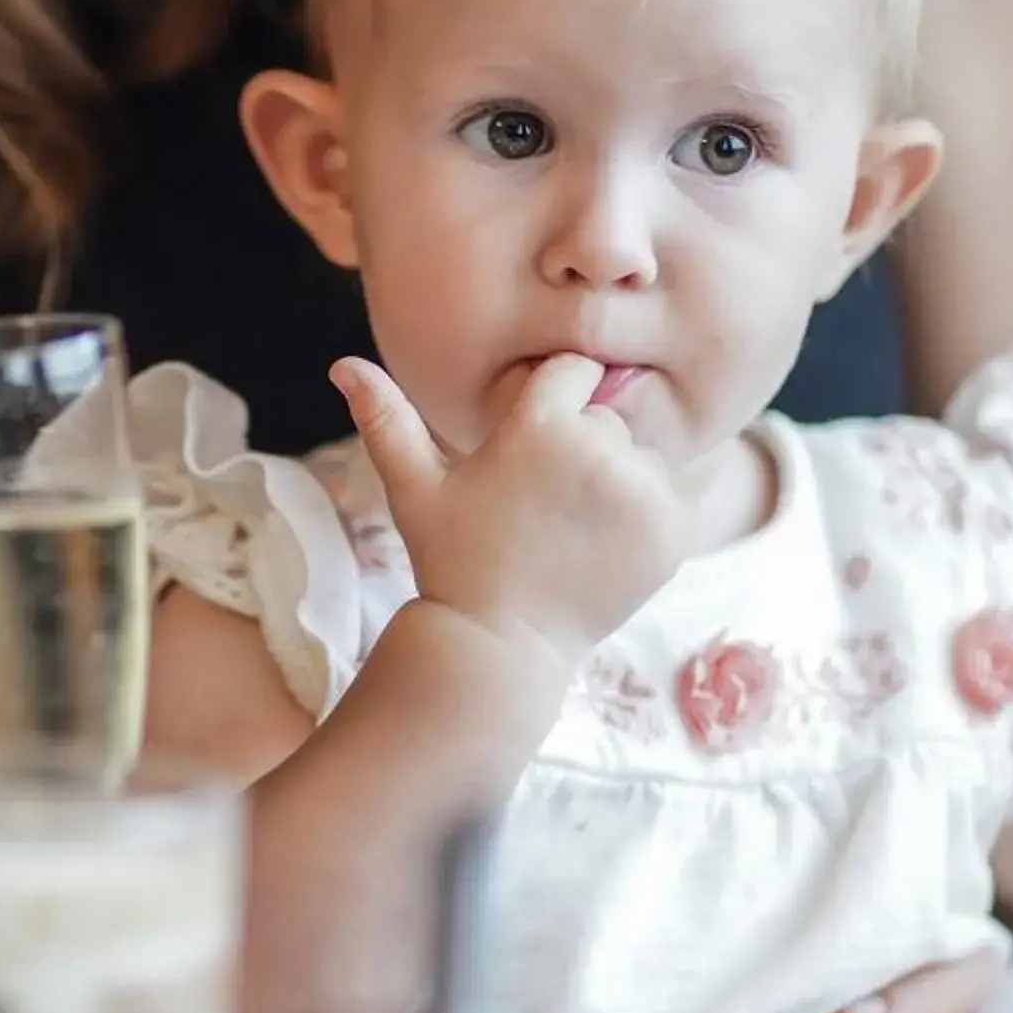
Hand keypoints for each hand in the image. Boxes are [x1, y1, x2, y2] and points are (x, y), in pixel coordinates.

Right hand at [334, 353, 687, 665]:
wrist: (499, 647)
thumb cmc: (451, 562)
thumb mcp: (414, 488)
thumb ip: (386, 420)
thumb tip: (341, 364)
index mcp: (542, 424)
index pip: (572, 372)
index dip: (552, 407)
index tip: (531, 453)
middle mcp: (599, 447)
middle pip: (606, 421)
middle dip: (581, 452)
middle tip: (541, 508)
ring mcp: (642, 491)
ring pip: (640, 460)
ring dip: (615, 487)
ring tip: (568, 535)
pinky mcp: (672, 530)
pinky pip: (669, 500)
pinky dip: (645, 524)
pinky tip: (600, 552)